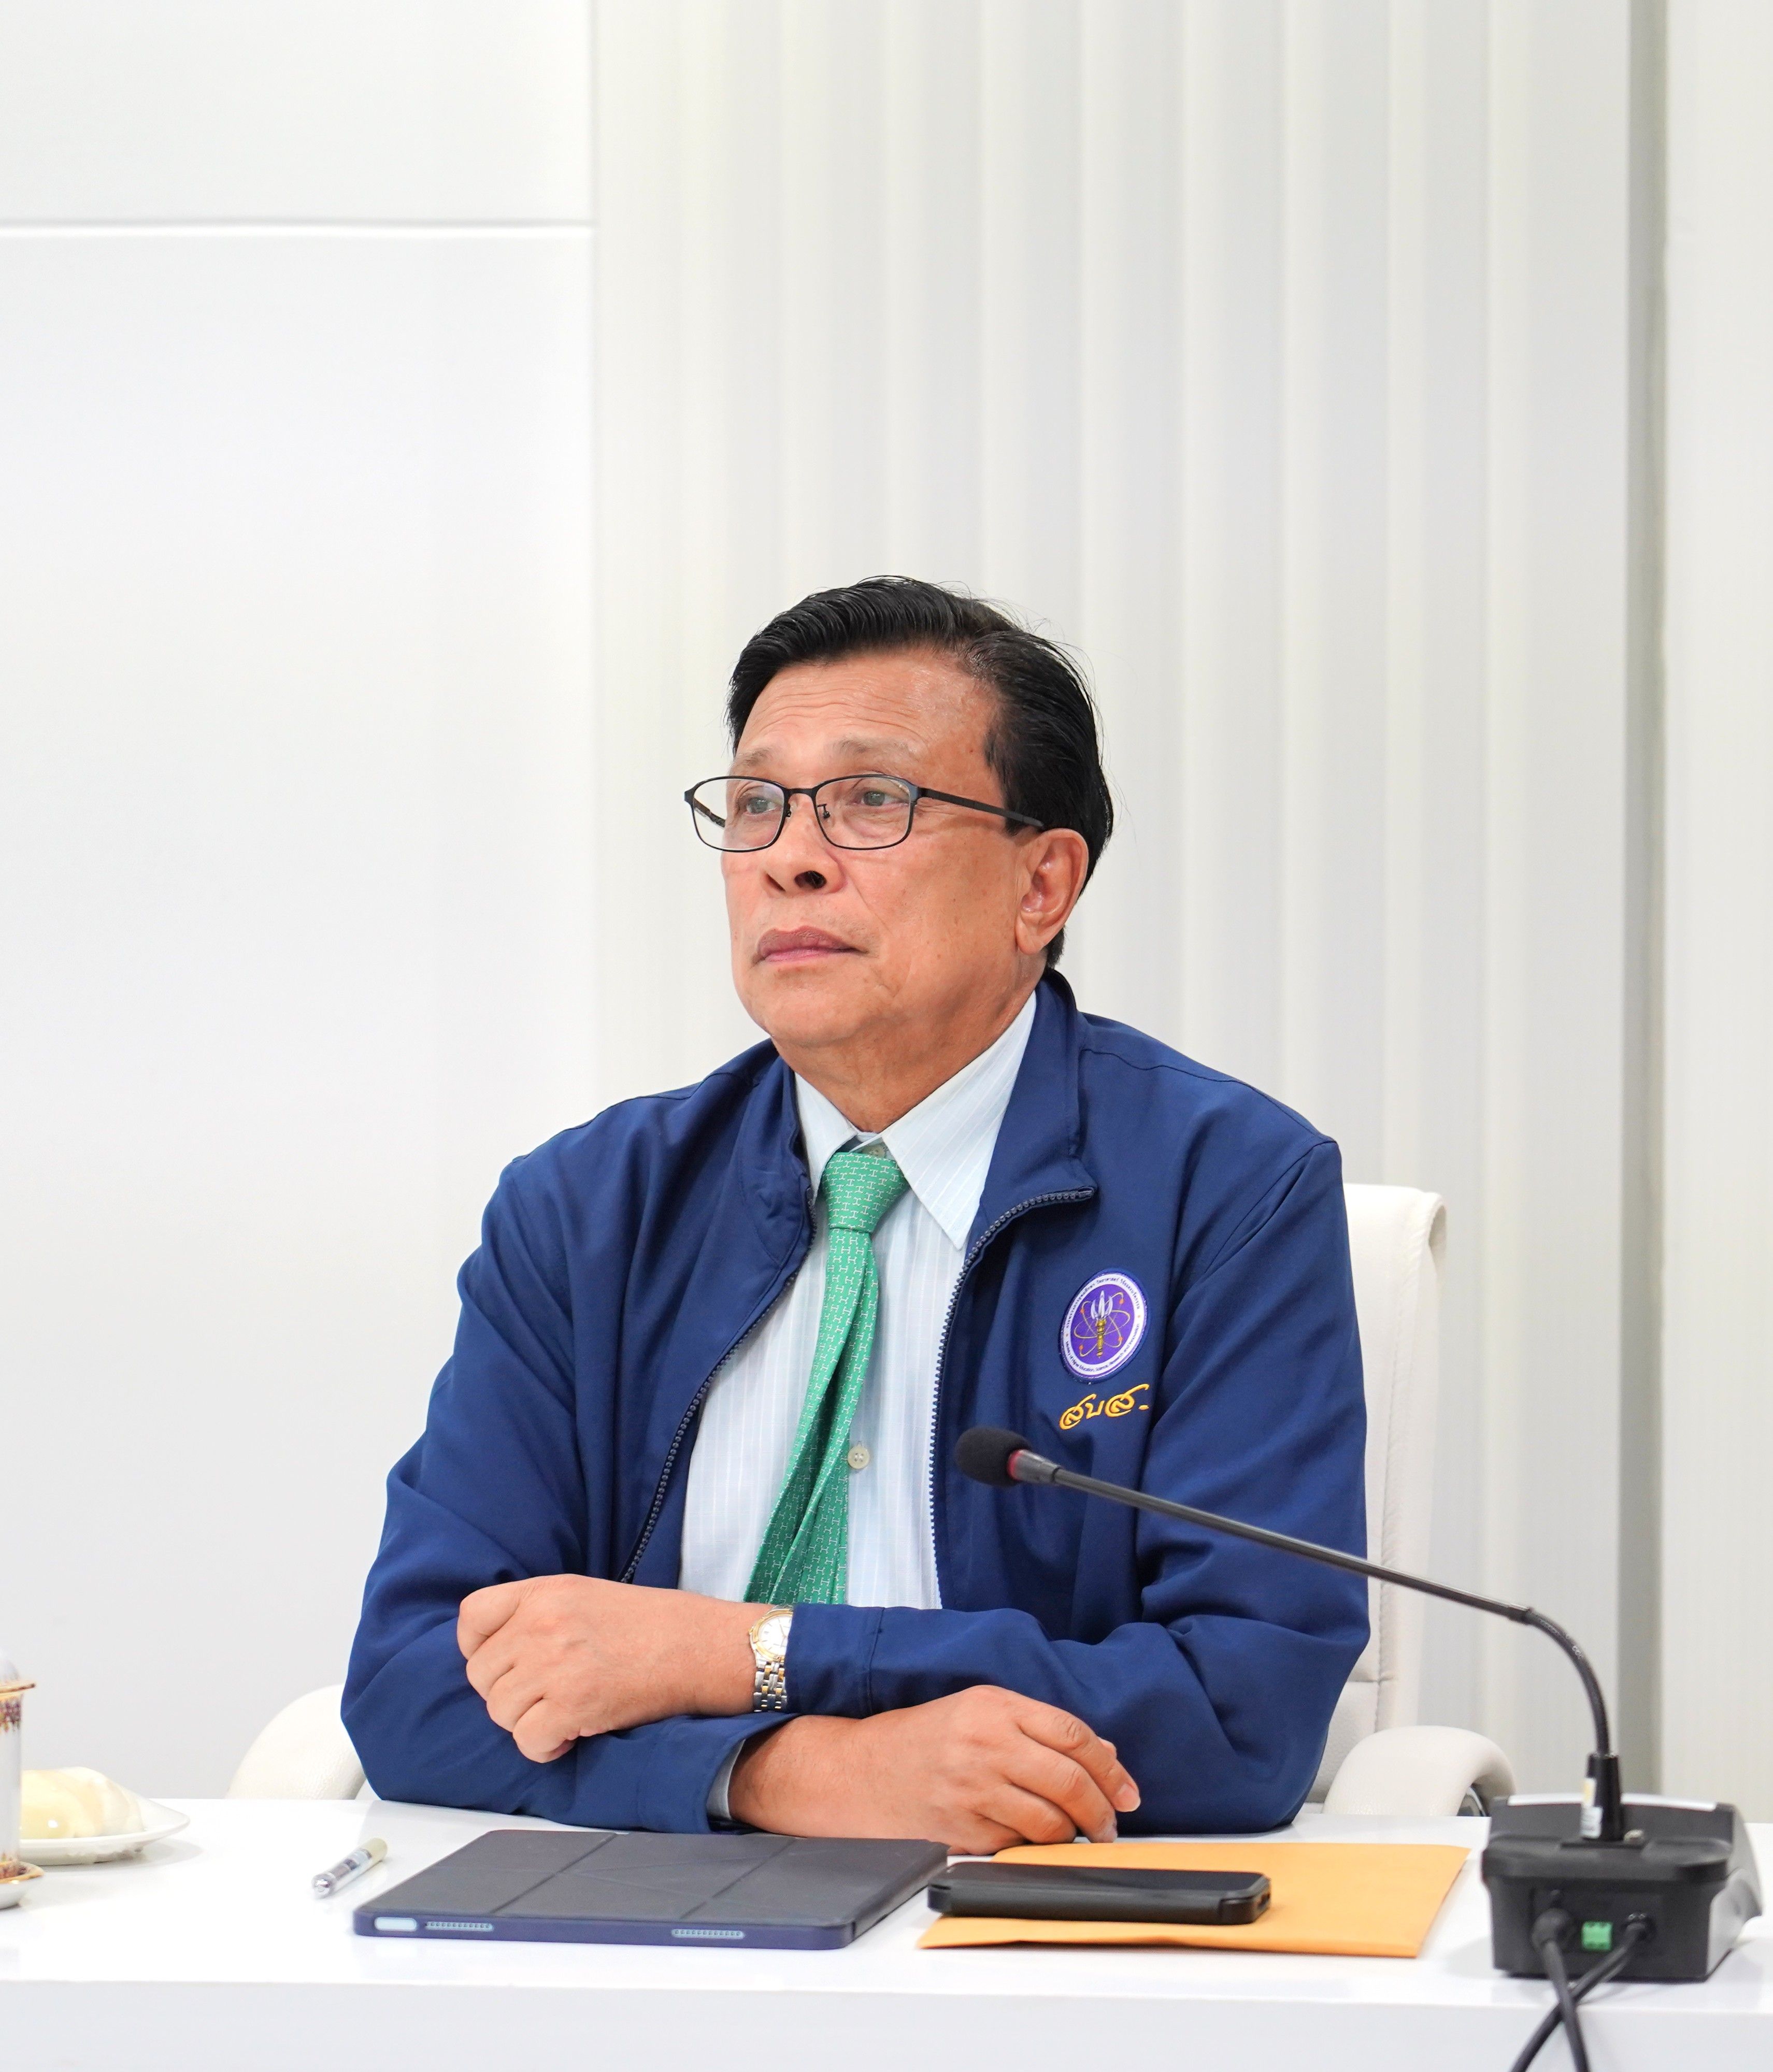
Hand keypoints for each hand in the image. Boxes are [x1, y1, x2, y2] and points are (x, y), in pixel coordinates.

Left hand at [457, 1576, 762, 1761]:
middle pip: (482, 1675)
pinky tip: (573, 1734)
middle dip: (509, 1693)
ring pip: (500, 1712)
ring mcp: (554, 1663)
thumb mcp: (585, 1595)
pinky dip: (545, 1747)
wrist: (700, 1646)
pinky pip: (527, 1741)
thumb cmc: (652, 1624)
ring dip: (528, 1722)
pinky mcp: (571, 1704)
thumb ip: (538, 1614)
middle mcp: (542, 1623)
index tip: (502, 1664)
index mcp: (545, 1592)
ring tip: (565, 1713)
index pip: (472, 1618)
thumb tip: (501, 1651)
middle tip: (546, 1695)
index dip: (478, 1648)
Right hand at [727, 1686, 1140, 1850]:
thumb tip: (1105, 1755)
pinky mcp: (959, 1830)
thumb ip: (1038, 1728)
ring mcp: (971, 1789)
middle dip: (1102, 1810)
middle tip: (1110, 1825)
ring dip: (1073, 1836)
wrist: (854, 1772)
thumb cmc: (921, 1741)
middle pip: (1069, 1781)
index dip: (1110, 1768)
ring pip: (1049, 1822)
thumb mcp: (976, 1713)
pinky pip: (1016, 1847)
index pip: (1073, 1734)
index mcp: (993, 1705)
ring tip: (1078, 1838)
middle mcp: (985, 1743)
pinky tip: (1035, 1846)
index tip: (1128, 1791)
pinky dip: (1033, 1850)